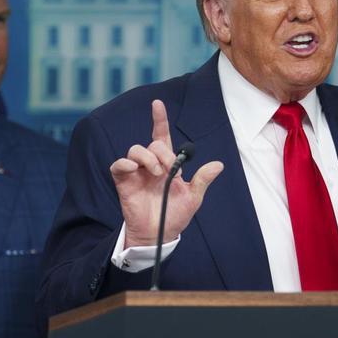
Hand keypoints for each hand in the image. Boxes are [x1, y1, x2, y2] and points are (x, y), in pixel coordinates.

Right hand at [110, 99, 222, 247]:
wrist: (159, 234)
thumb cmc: (174, 215)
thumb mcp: (193, 198)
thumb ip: (202, 180)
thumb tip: (218, 165)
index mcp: (167, 165)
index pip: (162, 136)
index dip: (159, 120)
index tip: (158, 103)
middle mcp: (150, 165)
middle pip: (152, 144)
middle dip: (162, 152)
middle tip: (168, 169)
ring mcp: (136, 173)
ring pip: (135, 149)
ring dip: (147, 157)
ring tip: (156, 173)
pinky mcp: (124, 182)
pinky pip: (119, 164)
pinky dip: (125, 163)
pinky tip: (134, 169)